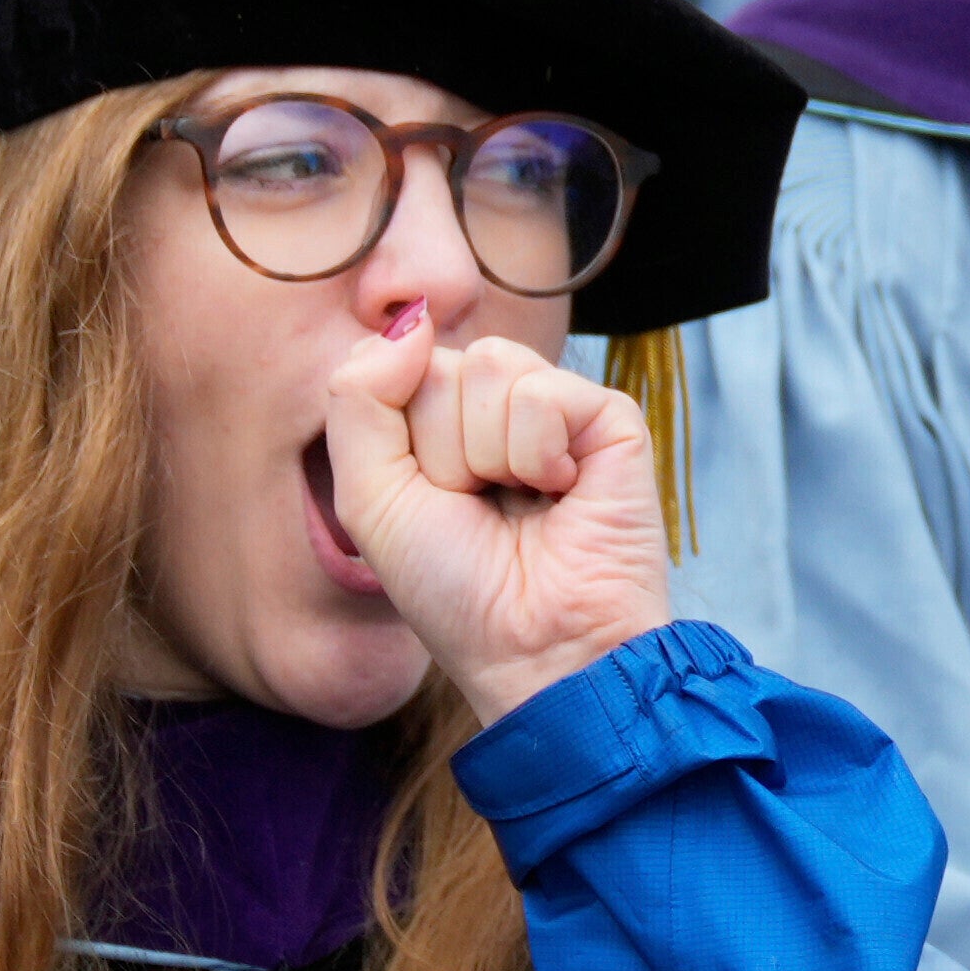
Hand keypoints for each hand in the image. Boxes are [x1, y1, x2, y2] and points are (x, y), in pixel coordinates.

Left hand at [318, 327, 676, 727]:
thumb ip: (359, 398)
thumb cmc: (457, 592)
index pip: (397, 366)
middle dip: (442, 452)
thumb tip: (411, 319)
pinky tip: (562, 496)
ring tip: (522, 505)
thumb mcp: (369, 498)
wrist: (539, 651)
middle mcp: (497, 410)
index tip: (430, 502)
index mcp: (440, 424)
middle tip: (480, 511)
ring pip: (488, 369)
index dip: (399, 438)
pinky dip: (537, 456)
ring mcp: (556, 410)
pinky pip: (541, 392)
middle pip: (437, 366)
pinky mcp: (609, 418)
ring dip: (488, 457)